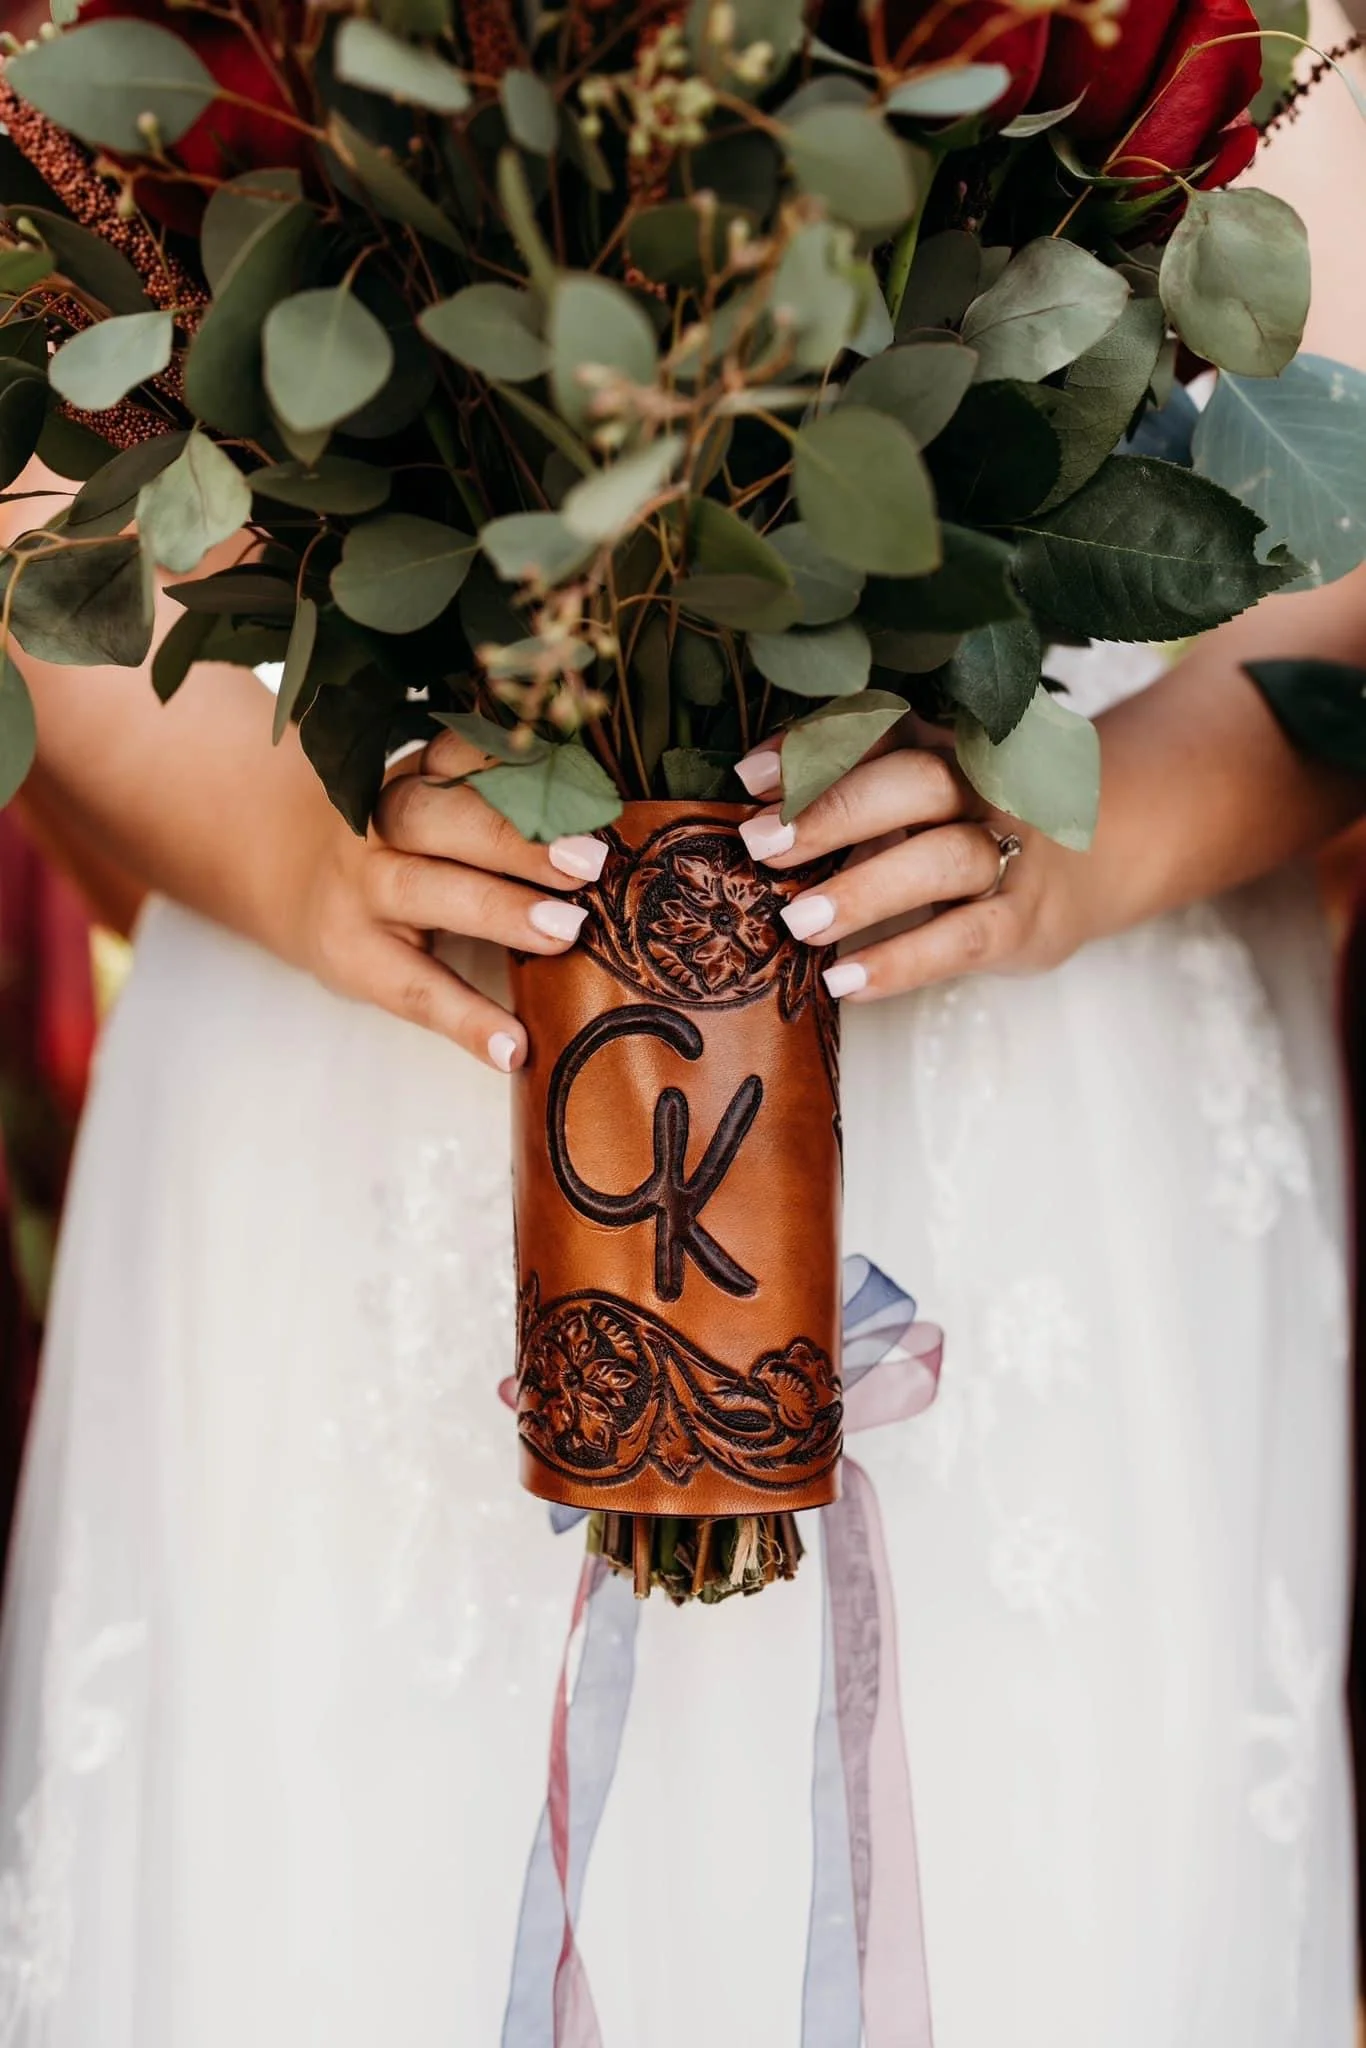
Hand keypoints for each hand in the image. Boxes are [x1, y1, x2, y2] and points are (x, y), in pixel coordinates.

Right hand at [289, 726, 606, 1070]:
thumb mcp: (450, 810)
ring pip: (420, 889)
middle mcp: (381, 820)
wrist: (302, 888)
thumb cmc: (417, 850)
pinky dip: (463, 1020)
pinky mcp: (351, 956)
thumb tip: (622, 827)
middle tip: (590, 864)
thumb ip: (511, 808)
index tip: (587, 787)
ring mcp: (360, 886)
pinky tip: (512, 1046)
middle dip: (517, 838)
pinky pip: (411, 988)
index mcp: (420, 775)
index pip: (462, 755)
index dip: (522, 769)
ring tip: (566, 933)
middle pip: (439, 816)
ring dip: (497, 910)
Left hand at [733, 733, 1093, 1000]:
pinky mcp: (1024, 920)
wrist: (1092, 864)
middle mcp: (984, 786)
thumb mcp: (917, 788)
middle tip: (762, 846)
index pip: (882, 728)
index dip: (816, 749)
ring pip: (943, 860)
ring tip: (799, 924)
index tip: (749, 780)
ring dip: (866, 890)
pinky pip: (964, 939)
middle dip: (834, 812)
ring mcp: (1012, 851)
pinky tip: (846, 981)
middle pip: (917, 783)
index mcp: (946, 740)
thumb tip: (753, 788)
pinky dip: (902, 961)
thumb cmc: (966, 822)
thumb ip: (847, 779)